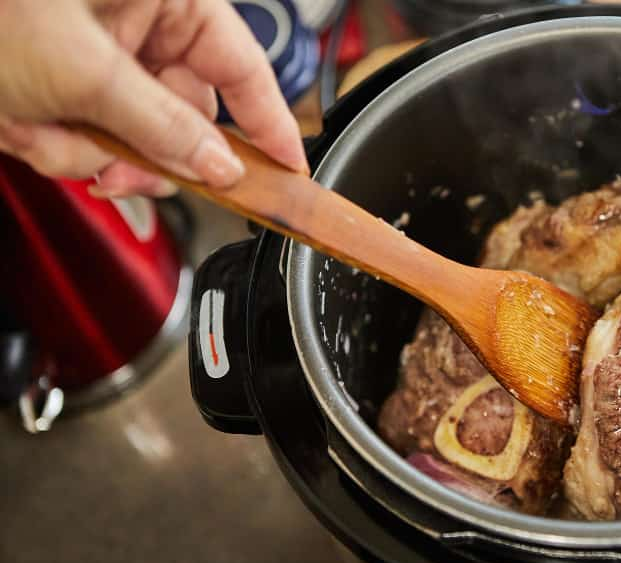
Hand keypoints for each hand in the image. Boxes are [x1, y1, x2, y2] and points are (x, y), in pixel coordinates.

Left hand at [0, 0, 307, 197]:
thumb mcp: (83, 72)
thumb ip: (164, 126)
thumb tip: (220, 165)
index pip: (243, 67)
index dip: (270, 123)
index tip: (291, 171)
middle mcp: (139, 25)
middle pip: (185, 117)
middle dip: (146, 154)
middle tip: (123, 176)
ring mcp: (102, 56)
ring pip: (132, 137)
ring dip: (86, 152)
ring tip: (38, 133)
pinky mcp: (68, 83)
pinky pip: (89, 137)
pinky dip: (54, 145)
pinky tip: (22, 126)